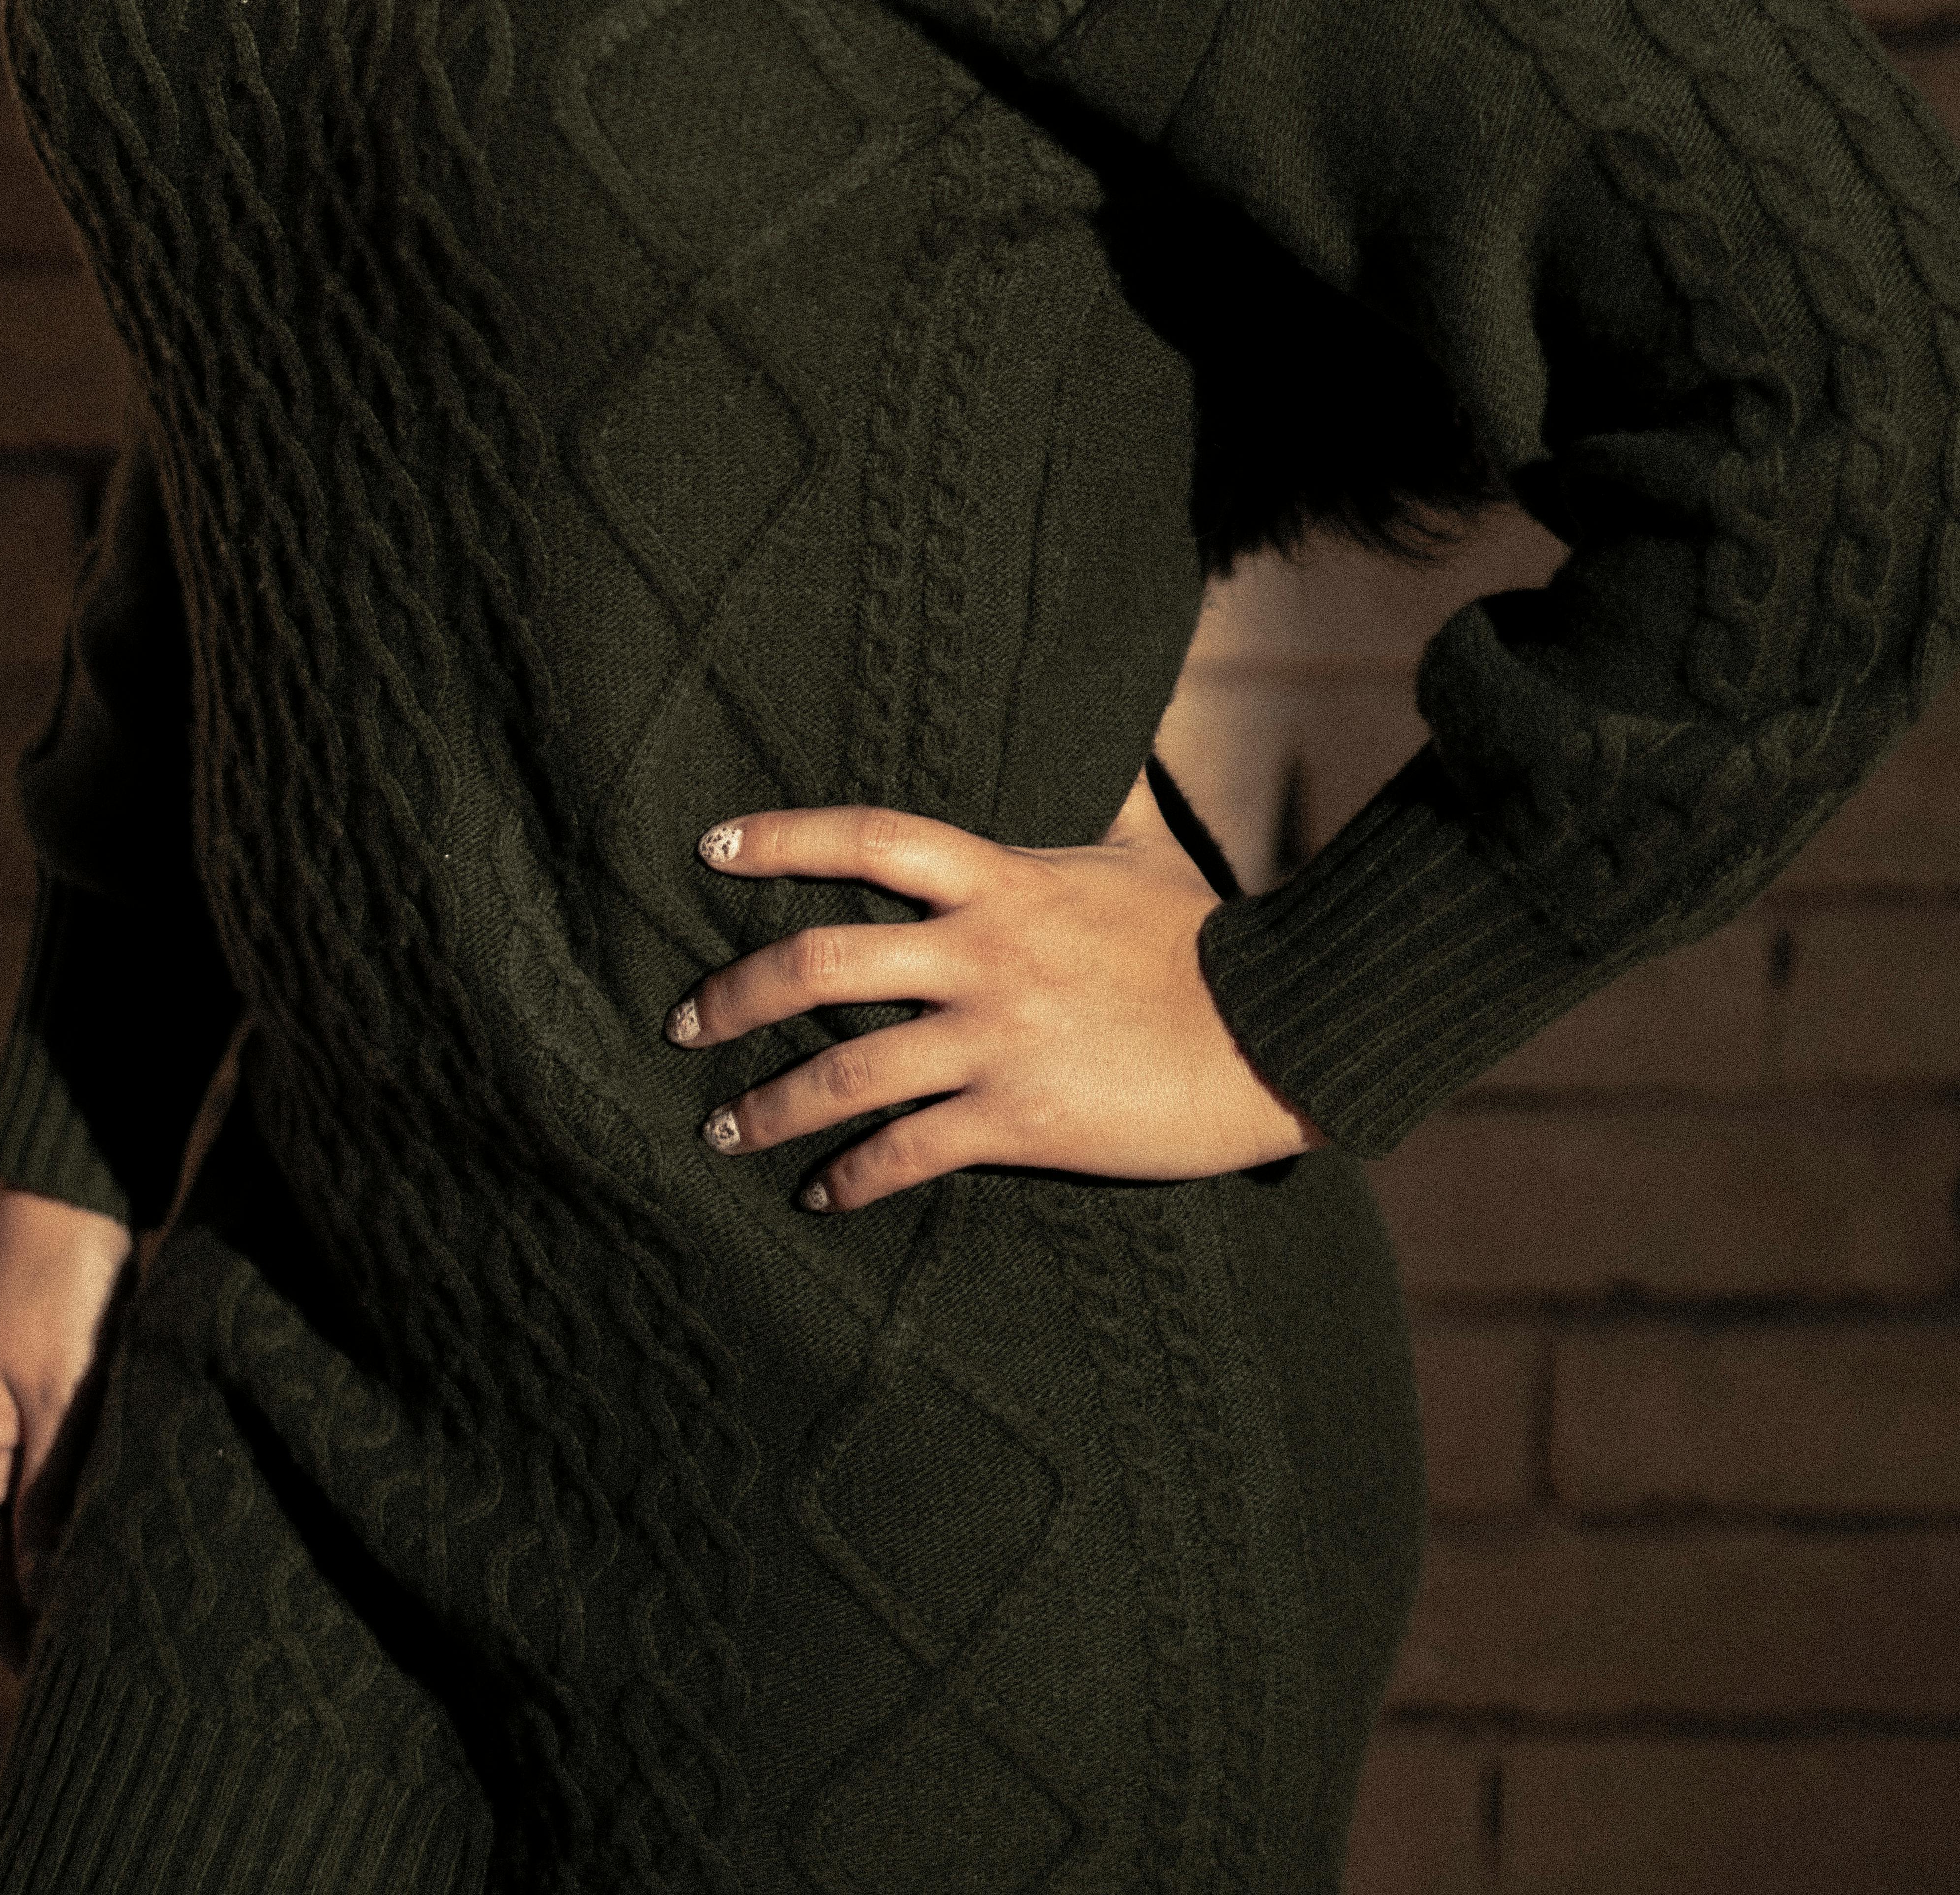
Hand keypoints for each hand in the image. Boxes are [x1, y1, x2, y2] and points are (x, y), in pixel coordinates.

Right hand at [0, 1184, 134, 1667]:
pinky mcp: (44, 1394)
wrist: (72, 1194)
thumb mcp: (61, 1395)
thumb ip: (50, 1493)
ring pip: (25, 1521)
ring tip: (111, 1617)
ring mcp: (8, 1419)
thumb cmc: (62, 1288)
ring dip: (57, 1567)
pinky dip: (73, 1518)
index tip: (54, 1687)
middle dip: (33, 1614)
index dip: (9, 1636)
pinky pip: (50, 1480)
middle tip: (91, 1666)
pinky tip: (115, 1536)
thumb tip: (44, 1589)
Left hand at [668, 769, 1321, 1213]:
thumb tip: (1107, 765)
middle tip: (684, 1023)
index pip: (870, 837)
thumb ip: (1096, 819)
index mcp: (1003, 880)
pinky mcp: (1020, 1119)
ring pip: (846, 1071)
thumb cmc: (1209, 939)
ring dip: (769, 1104)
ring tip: (717, 1128)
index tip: (712, 845)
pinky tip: (820, 1194)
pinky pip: (908, 1152)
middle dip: (737, 995)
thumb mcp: (1142, 857)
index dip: (783, 836)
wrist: (1274, 1028)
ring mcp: (995, 1039)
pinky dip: (852, 1177)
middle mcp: (983, 954)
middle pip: (823, 960)